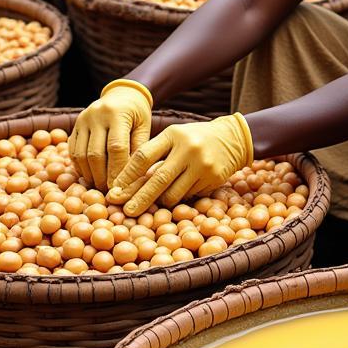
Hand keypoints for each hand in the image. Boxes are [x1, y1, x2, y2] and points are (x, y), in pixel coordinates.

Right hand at [68, 79, 152, 190]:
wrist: (123, 94)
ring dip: (90, 175)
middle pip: (95, 154)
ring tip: (100, 186)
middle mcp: (96, 115)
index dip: (117, 171)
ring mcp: (82, 120)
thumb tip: (135, 178)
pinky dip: (81, 167)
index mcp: (117, 114)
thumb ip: (139, 149)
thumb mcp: (144, 127)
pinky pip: (73, 151)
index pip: (116, 148)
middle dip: (102, 177)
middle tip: (110, 192)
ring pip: (81, 154)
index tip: (121, 188)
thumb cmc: (138, 114)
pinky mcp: (74, 126)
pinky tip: (90, 176)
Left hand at [107, 112, 253, 214]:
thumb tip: (125, 185)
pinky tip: (184, 188)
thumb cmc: (193, 138)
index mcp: (173, 134)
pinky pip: (189, 196)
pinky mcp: (213, 178)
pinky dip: (181, 197)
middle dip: (140, 199)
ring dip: (162, 201)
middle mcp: (188, 149)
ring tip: (159, 199)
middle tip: (126, 212)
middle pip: (158, 179)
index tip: (114, 191)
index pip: (144, 157)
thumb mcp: (174, 137)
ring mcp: (203, 164)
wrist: (233, 138)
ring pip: (174, 193)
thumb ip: (154, 155)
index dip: (127, 176)